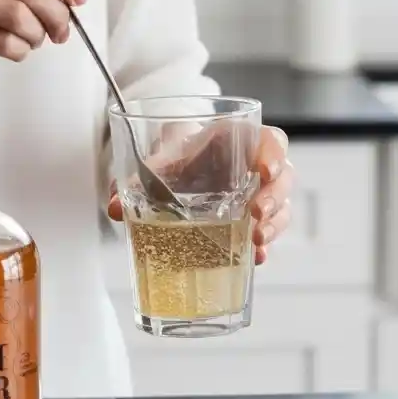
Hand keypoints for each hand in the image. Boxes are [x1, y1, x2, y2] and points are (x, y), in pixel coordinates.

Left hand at [107, 126, 294, 265]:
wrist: (175, 170)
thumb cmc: (176, 158)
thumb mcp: (158, 160)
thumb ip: (137, 178)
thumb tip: (114, 206)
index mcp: (236, 141)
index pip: (270, 140)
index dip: (274, 154)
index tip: (266, 171)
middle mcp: (253, 168)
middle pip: (282, 177)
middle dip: (274, 198)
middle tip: (256, 214)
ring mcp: (257, 195)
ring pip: (281, 207)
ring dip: (273, 225)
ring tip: (256, 241)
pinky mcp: (252, 222)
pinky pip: (267, 232)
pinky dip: (262, 247)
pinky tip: (254, 258)